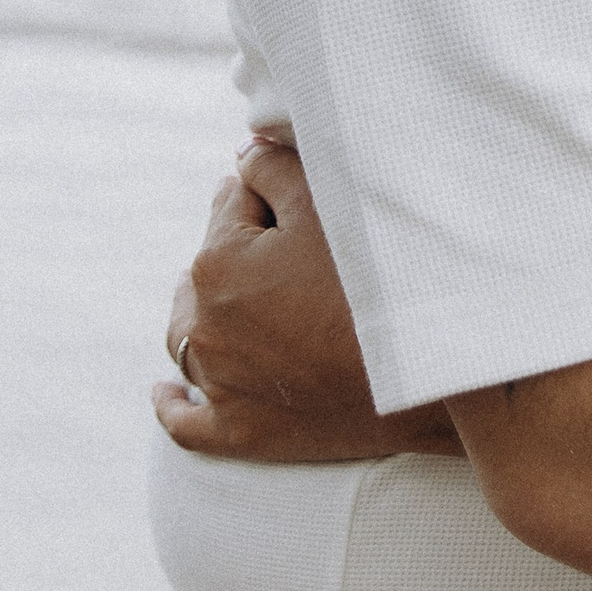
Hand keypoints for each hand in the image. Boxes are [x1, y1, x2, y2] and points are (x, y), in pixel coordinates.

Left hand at [155, 132, 462, 463]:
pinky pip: (186, 421)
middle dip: (238, 250)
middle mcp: (205, 326)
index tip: (301, 197)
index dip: (267, 195)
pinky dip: (174, 403)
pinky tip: (164, 392)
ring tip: (221, 295)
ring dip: (200, 311)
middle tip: (286, 243)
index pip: (231, 206)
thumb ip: (274, 168)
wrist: (426, 375)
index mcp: (217, 264)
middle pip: (208, 271)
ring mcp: (220, 385)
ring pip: (188, 339)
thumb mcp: (329, 203)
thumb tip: (241, 156)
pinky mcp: (241, 434)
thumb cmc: (379, 278)